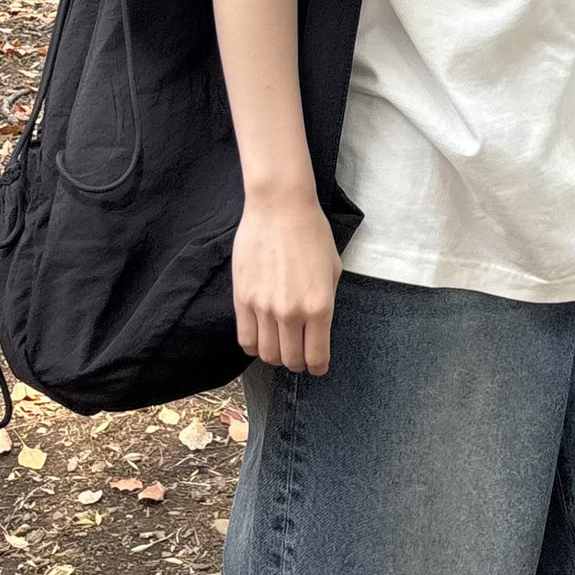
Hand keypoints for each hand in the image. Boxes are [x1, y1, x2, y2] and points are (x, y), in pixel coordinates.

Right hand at [232, 188, 342, 374]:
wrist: (280, 207)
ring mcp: (264, 307)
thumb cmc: (312, 234)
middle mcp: (292, 312)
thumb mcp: (333, 271)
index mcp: (320, 307)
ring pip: (267, 354)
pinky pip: (245, 339)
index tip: (317, 367)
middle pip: (290, 361)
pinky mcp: (242, 299)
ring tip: (279, 347)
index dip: (318, 367)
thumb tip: (317, 329)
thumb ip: (326, 303)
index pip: (317, 357)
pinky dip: (254, 346)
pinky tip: (261, 338)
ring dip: (275, 356)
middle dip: (297, 364)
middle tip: (298, 357)